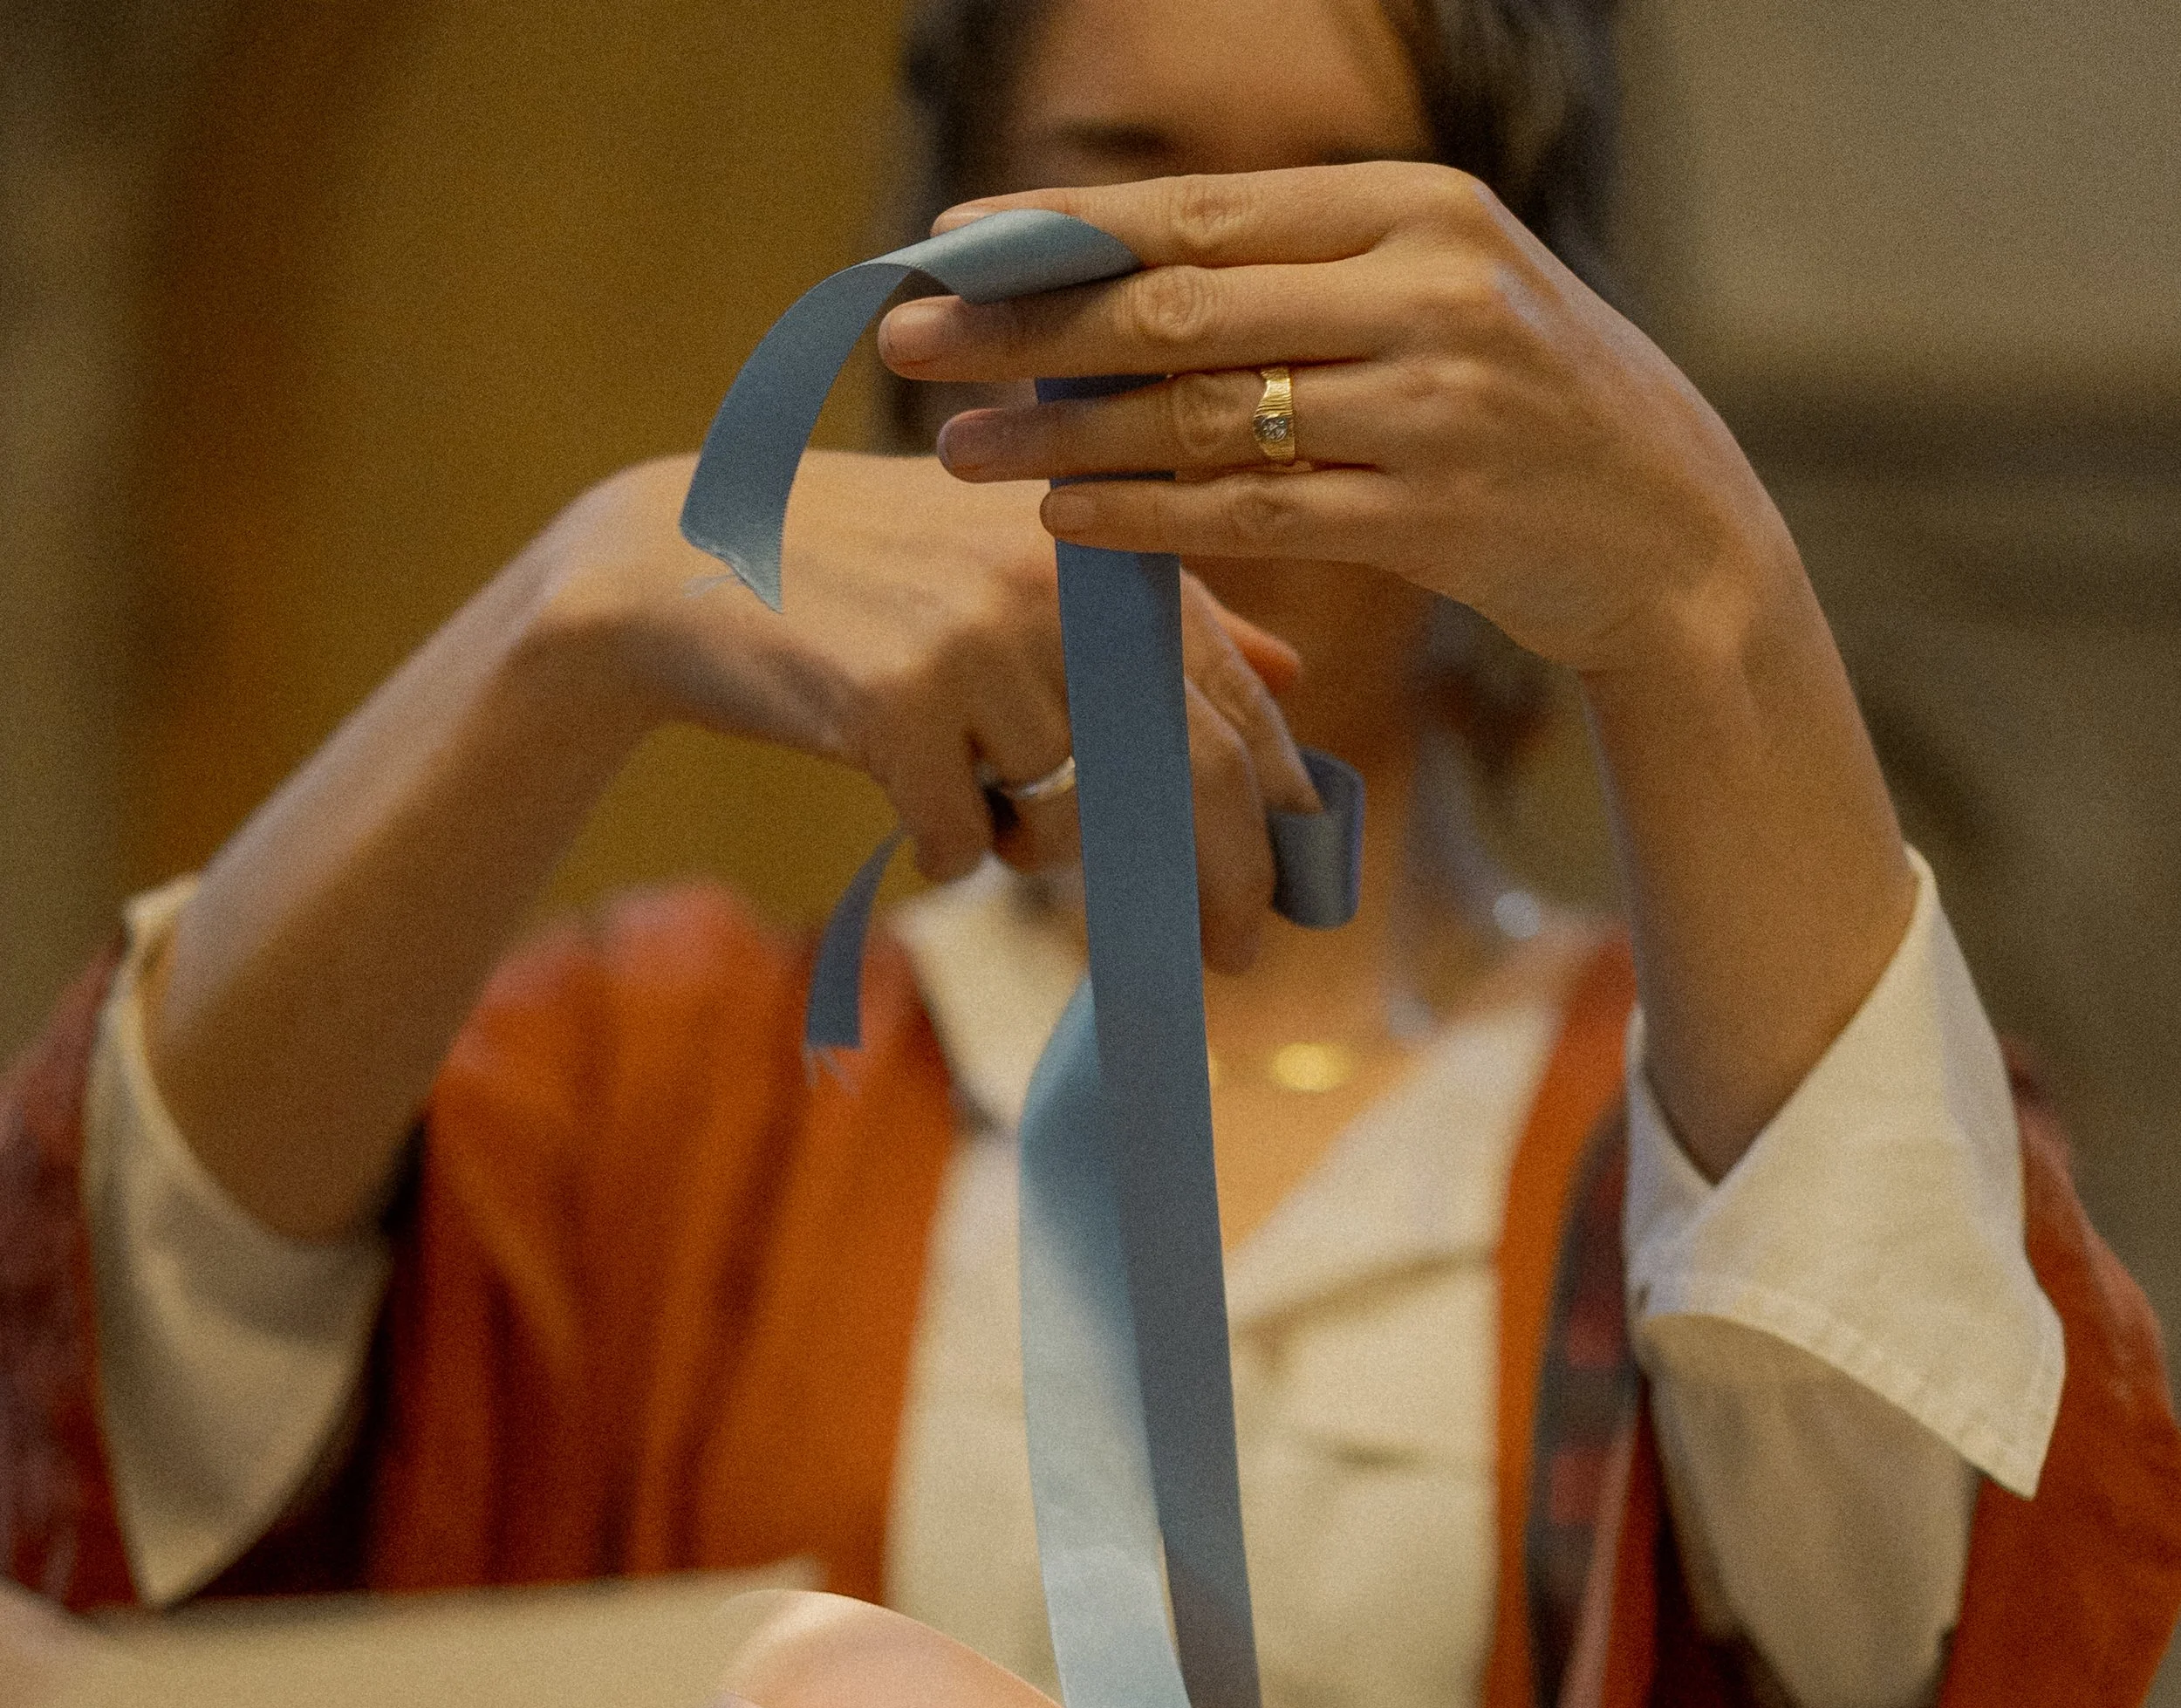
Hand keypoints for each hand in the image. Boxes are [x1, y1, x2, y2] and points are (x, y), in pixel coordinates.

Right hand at [543, 447, 1320, 964]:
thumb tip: (1288, 679)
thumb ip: (1155, 617)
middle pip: (1184, 770)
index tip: (1296, 884)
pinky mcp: (900, 701)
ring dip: (1022, 841)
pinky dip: (941, 845)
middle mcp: (1050, 579)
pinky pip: (965, 842)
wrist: (672, 560)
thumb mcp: (1011, 562)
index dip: (1275, 802)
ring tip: (964, 786)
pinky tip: (895, 789)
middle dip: (1222, 879)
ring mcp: (975, 638)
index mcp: (1090, 545)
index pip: (1225, 693)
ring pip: (1060, 817)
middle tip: (1234, 955)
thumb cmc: (859, 569)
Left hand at [879, 167, 1786, 679]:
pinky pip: (1252, 513)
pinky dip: (1147, 513)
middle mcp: (1424, 291)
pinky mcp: (1431, 517)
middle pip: (1181, 304)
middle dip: (1028, 323)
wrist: (1673, 535)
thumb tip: (1124, 285)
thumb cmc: (1532, 413)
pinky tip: (1064, 513)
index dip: (1064, 229)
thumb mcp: (1443, 296)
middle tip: (910, 338)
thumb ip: (1307, 277)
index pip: (1202, 211)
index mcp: (1415, 209)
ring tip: (956, 444)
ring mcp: (1431, 406)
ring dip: (1061, 432)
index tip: (952, 242)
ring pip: (1204, 414)